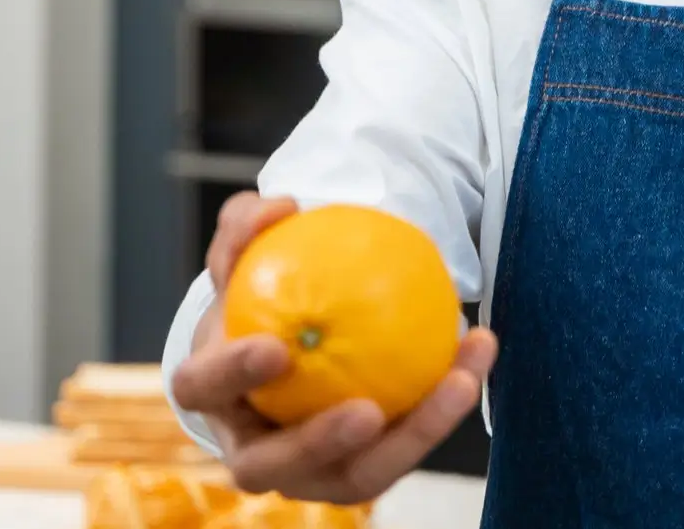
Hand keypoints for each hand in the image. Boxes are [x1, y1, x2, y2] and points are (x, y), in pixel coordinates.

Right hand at [169, 191, 498, 503]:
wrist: (302, 328)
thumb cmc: (267, 290)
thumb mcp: (252, 250)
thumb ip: (250, 223)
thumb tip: (278, 208)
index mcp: (214, 390)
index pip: (203, 388)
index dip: (232, 374)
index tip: (278, 346)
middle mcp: (254, 444)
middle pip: (269, 466)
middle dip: (317, 446)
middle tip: (367, 410)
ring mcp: (309, 468)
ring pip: (357, 474)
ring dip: (413, 435)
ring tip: (457, 383)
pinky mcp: (363, 464)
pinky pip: (406, 442)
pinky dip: (444, 404)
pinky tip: (480, 347)